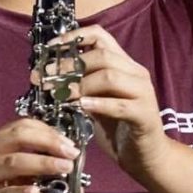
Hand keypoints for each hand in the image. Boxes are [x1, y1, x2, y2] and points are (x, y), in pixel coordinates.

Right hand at [0, 117, 80, 192]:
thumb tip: (62, 159)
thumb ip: (25, 164)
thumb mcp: (1, 176)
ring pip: (13, 162)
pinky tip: (38, 192)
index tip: (67, 141)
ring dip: (43, 163)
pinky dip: (24, 192)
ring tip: (65, 168)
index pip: (19, 126)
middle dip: (48, 142)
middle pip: (17, 137)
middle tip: (70, 152)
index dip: (46, 130)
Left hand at [57, 25, 170, 181]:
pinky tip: (82, 107)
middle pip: (102, 55)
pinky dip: (98, 104)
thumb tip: (48, 75)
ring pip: (111, 76)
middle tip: (47, 77)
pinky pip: (120, 105)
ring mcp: (143, 93)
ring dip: (82, 85)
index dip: (74, 37)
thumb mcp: (95, 100)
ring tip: (63, 95)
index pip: (101, 36)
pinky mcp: (145, 115)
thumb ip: (80, 85)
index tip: (50, 48)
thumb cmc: (118, 127)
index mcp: (124, 64)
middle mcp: (136, 73)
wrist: (145, 156)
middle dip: (70, 65)